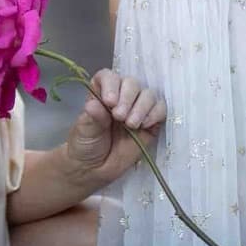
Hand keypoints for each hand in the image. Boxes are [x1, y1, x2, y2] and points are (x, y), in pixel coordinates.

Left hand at [64, 69, 165, 186]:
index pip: (109, 76)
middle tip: (119, 117)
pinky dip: (155, 114)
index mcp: (101, 93)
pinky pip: (160, 109)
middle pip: (132, 83)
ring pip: (148, 94)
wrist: (94, 169)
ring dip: (142, 107)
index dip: (112, 84)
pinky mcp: (151, 123)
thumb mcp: (84, 131)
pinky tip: (145, 125)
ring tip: (131, 125)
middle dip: (128, 98)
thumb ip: (92, 118)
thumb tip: (94, 105)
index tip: (109, 102)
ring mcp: (137, 109)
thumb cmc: (85, 145)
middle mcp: (121, 97)